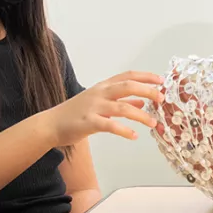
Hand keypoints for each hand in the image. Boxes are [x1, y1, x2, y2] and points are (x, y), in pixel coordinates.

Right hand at [42, 71, 163, 146]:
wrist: (51, 124)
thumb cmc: (76, 113)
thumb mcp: (99, 102)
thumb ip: (121, 100)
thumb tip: (141, 100)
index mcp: (103, 86)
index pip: (128, 76)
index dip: (146, 77)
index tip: (161, 80)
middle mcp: (100, 93)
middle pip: (127, 86)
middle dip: (147, 91)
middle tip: (161, 98)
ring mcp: (94, 107)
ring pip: (122, 107)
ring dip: (140, 115)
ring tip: (153, 123)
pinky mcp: (88, 122)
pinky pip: (110, 125)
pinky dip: (124, 130)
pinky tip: (134, 136)